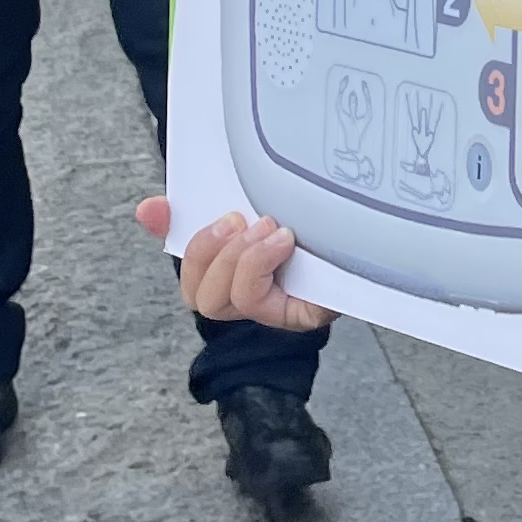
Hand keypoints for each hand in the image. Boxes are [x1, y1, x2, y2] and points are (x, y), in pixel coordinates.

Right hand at [136, 197, 334, 330]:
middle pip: (199, 298)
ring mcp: (274, 311)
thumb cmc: (315, 227)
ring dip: (239, 260)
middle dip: (207, 255)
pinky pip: (267, 306)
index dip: (168, 239)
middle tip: (237, 220)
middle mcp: (249, 298)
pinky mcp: (302, 316)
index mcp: (233, 273)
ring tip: (268, 229)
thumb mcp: (263, 207)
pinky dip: (262, 269)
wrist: (371, 238)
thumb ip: (212, 205)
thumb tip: (150, 209)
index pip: (188, 269)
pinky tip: (283, 242)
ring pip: (228, 303)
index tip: (155, 208)